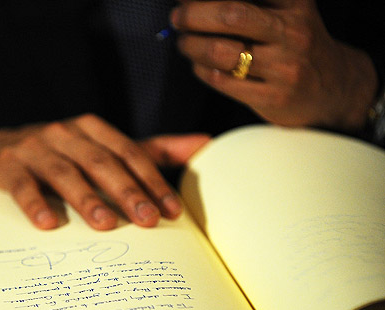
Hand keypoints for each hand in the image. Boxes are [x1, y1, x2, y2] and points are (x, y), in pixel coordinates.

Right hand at [0, 114, 208, 229]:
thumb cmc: (62, 155)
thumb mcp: (104, 148)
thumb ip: (151, 150)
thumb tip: (204, 143)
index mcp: (93, 129)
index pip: (129, 153)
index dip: (152, 181)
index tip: (172, 211)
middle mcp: (65, 133)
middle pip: (101, 162)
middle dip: (126, 191)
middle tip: (147, 220)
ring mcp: (34, 147)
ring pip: (64, 172)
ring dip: (86, 198)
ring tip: (106, 225)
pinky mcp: (7, 165)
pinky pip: (22, 184)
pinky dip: (35, 203)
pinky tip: (47, 225)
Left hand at [171, 0, 377, 130]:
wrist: (334, 88)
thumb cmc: (294, 45)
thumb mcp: (285, 12)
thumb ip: (251, 4)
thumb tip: (194, 2)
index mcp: (293, 2)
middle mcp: (292, 31)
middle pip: (231, 14)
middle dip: (194, 14)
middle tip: (178, 18)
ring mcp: (284, 66)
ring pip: (222, 52)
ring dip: (192, 45)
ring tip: (184, 43)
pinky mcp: (273, 97)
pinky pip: (223, 81)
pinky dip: (202, 70)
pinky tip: (199, 65)